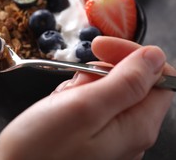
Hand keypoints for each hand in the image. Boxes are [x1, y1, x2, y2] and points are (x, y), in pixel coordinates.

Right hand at [0, 36, 175, 159]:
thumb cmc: (39, 150)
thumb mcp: (82, 108)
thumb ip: (125, 82)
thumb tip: (154, 57)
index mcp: (136, 126)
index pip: (159, 75)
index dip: (131, 55)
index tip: (100, 48)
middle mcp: (130, 134)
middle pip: (132, 82)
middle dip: (99, 73)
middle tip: (73, 84)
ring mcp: (111, 138)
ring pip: (107, 91)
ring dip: (82, 86)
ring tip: (60, 102)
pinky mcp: (92, 138)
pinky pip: (91, 105)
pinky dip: (74, 99)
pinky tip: (57, 109)